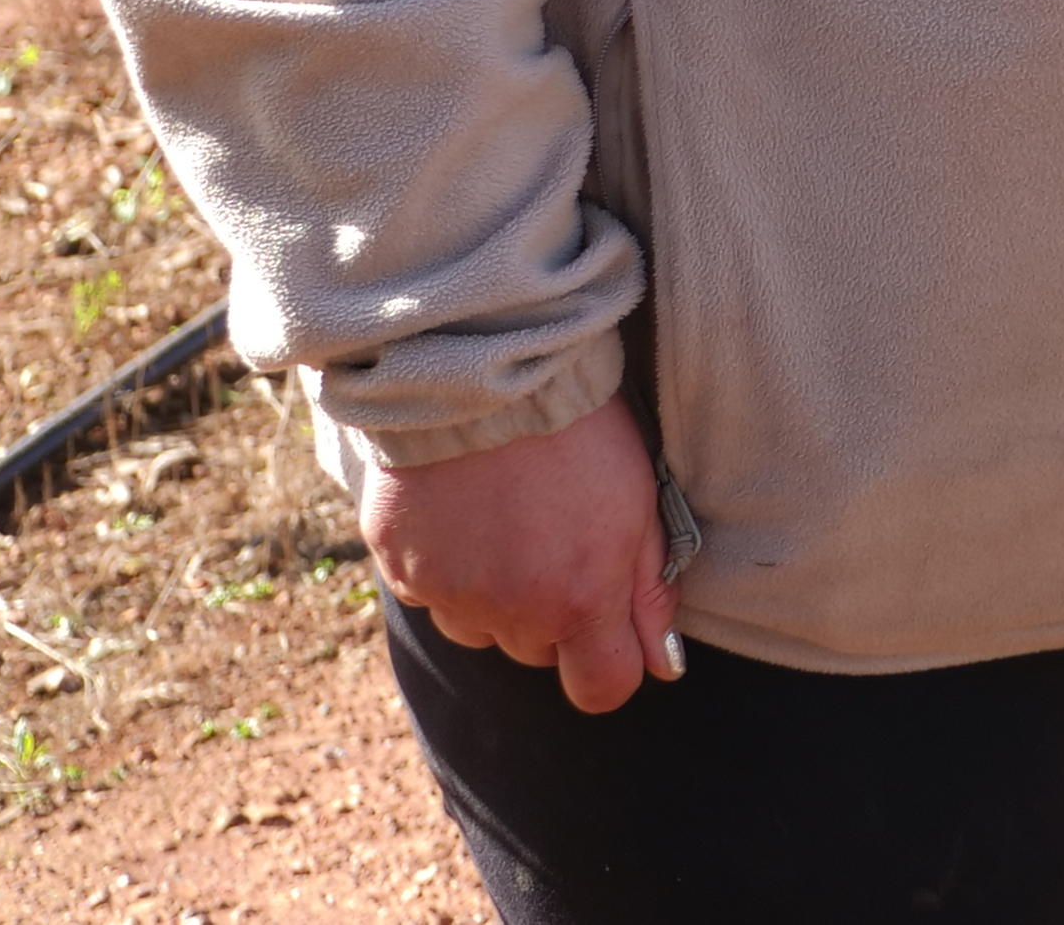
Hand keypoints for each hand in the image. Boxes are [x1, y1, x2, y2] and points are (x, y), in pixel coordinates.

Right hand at [364, 395, 683, 713]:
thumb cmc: (582, 429)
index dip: (609, 664)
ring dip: (496, 596)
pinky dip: (448, 568)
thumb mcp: (644, 500)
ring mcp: (449, 594)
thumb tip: (664, 666)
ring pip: (481, 627)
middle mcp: (511, 612)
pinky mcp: (400, 569)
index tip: (610, 628)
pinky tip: (465, 510)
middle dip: (553, 613)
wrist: (486, 374)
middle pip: (539, 652)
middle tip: (557, 537)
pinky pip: (431, 594)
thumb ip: (651, 592)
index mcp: (580, 600)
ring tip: (508, 518)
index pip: (601, 689)